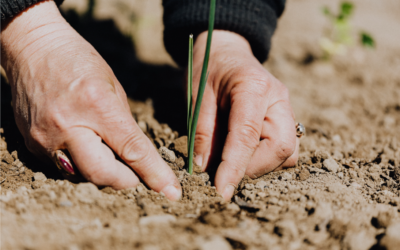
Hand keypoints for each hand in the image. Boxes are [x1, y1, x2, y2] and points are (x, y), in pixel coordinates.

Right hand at [0, 1, 180, 199]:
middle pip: (103, 175)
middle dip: (126, 181)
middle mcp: (68, 126)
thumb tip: (137, 156)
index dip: (154, 174)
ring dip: (103, 172)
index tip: (171, 192)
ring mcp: (46, 138)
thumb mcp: (113, 86)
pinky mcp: (31, 144)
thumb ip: (125, 124)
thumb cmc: (78, 61)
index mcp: (97, 105)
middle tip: (135, 174)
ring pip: (82, 176)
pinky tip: (84, 145)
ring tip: (107, 153)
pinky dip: (80, 164)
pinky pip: (63, 168)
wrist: (32, 49)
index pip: (132, 150)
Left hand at [192, 30, 298, 200]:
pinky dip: (266, 158)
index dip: (234, 167)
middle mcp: (278, 98)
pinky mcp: (285, 118)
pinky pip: (285, 148)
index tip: (221, 191)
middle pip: (281, 148)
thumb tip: (204, 168)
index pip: (248, 135)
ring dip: (261, 165)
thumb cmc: (208, 69)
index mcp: (253, 87)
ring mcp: (286, 108)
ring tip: (233, 159)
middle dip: (253, 168)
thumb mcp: (197, 96)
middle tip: (225, 172)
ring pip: (288, 152)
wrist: (226, 51)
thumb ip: (202, 131)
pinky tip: (245, 151)